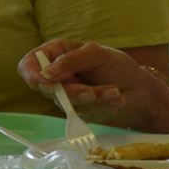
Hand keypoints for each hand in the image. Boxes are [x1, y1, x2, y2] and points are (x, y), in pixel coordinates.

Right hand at [18, 39, 168, 130]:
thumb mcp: (96, 54)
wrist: (140, 90)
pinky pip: (80, 113)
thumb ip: (70, 60)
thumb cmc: (117, 66)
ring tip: (113, 91)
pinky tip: (115, 98)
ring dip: (92, 97)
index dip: (31, 73)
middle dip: (72, 91)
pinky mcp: (76, 111)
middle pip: (46, 87)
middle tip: (91, 92)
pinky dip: (101, 106)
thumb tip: (46, 74)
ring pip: (65, 103)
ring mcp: (65, 95)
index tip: (44, 82)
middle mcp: (56, 76)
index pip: (28, 64)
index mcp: (55, 54)